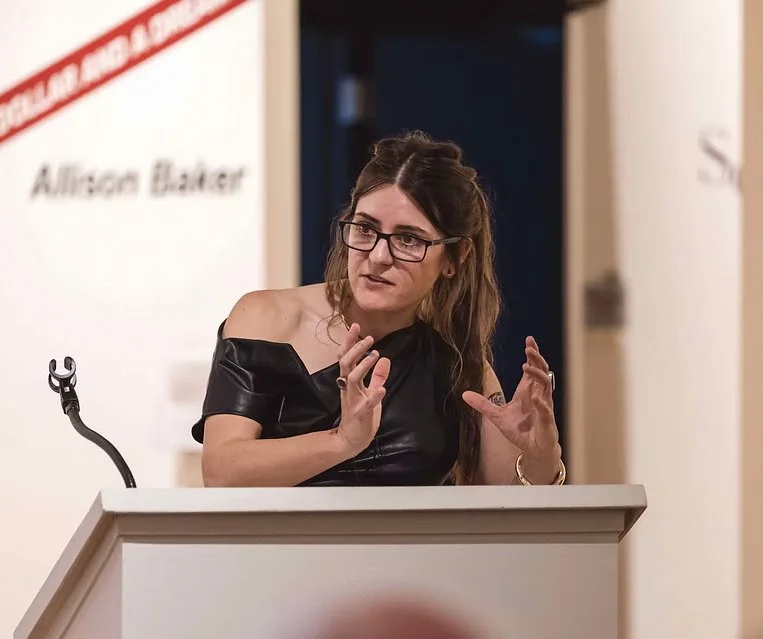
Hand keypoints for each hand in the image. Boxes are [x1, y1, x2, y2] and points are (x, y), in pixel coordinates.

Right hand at [334, 323, 390, 456]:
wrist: (351, 440)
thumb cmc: (361, 416)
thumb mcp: (370, 392)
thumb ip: (377, 376)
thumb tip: (385, 358)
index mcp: (350, 382)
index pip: (347, 357)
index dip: (350, 342)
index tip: (355, 326)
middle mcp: (348, 388)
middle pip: (346, 364)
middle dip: (356, 349)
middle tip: (369, 338)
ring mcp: (352, 400)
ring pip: (353, 379)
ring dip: (364, 366)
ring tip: (376, 355)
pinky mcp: (359, 414)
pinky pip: (365, 403)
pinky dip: (373, 396)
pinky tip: (382, 389)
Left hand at [462, 336, 560, 480]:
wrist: (532, 449)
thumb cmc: (520, 430)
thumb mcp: (497, 415)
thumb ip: (482, 404)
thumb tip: (463, 394)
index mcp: (527, 390)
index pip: (531, 368)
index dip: (532, 354)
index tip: (528, 340)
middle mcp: (537, 395)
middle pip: (541, 371)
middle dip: (536, 358)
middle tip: (528, 348)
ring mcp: (544, 406)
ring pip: (546, 386)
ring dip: (537, 375)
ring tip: (526, 366)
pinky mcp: (546, 421)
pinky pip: (546, 409)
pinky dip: (542, 403)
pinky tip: (535, 396)